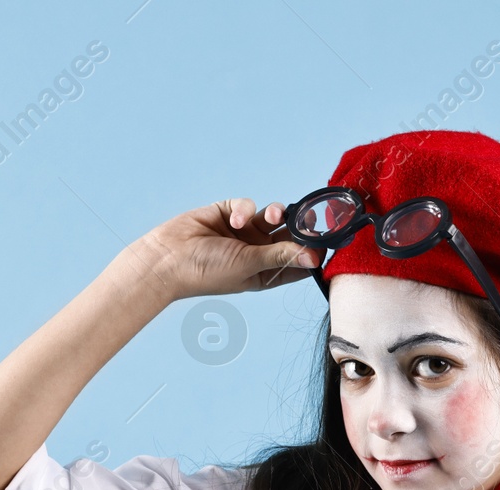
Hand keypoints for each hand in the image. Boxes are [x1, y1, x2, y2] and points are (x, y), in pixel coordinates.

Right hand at [139, 197, 317, 302]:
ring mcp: (243, 233)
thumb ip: (281, 256)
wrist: (168, 258)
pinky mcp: (228, 213)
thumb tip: (314, 257)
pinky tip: (233, 219)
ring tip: (271, 216)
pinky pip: (246, 206)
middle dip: (300, 228)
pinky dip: (243, 209)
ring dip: (275, 214)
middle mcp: (257, 253)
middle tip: (313, 218)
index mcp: (265, 273)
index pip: (298, 263)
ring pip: (272, 218)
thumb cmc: (207, 272)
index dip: (314, 252)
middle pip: (289, 237)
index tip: (331, 241)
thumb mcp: (249, 266)